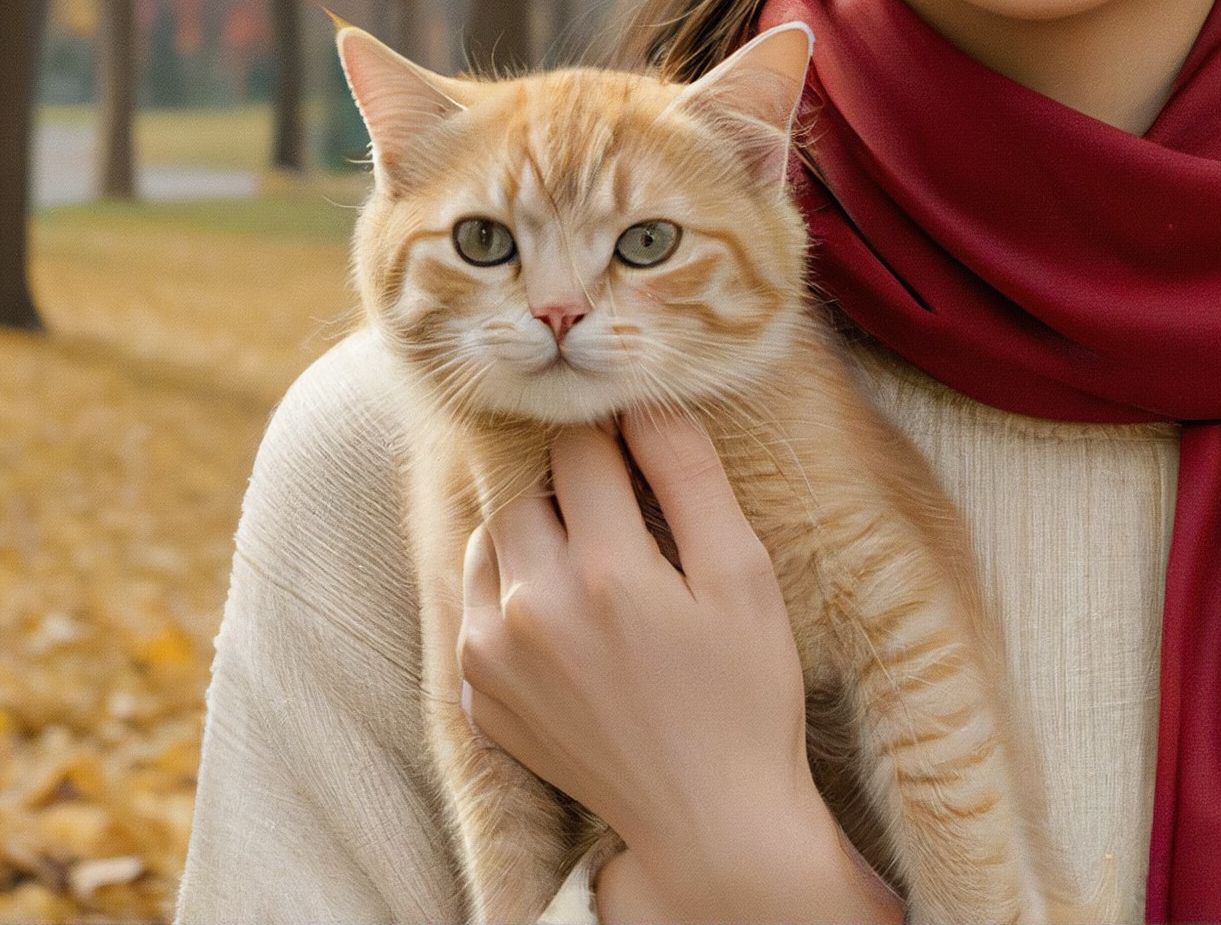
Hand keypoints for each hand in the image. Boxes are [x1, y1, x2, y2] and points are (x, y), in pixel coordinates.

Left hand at [459, 407, 899, 922]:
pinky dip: (512, 585)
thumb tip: (648, 400)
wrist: (708, 821)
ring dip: (533, 525)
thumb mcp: (742, 575)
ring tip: (594, 549)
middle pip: (523, 486)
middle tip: (617, 494)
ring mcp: (492, 660)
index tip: (639, 440)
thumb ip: (690, 477)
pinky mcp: (477, 699)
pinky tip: (569, 608)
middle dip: (566, 474)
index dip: (615, 430)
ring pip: (489, 539)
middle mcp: (530, 610)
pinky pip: (477, 604)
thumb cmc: (743, 692)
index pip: (580, 446)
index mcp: (604, 571)